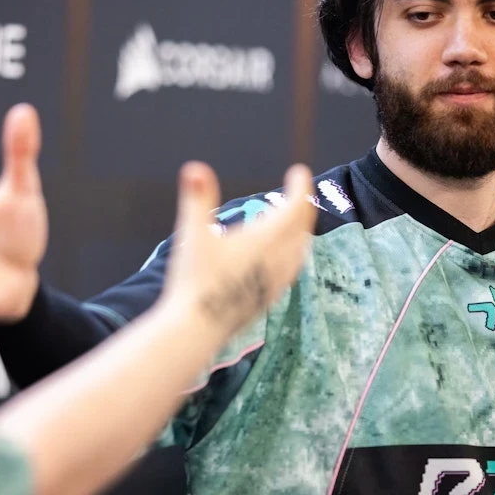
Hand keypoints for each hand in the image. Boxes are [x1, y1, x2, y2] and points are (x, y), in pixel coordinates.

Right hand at [160, 161, 315, 338]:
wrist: (197, 328)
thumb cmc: (193, 279)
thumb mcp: (192, 234)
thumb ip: (196, 198)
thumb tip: (193, 167)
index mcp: (263, 240)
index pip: (295, 207)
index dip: (300, 187)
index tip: (300, 171)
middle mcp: (277, 259)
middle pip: (303, 226)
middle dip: (303, 204)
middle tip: (299, 190)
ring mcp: (276, 280)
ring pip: (301, 248)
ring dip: (302, 228)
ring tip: (295, 219)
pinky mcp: (270, 297)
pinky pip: (293, 268)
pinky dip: (295, 251)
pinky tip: (284, 254)